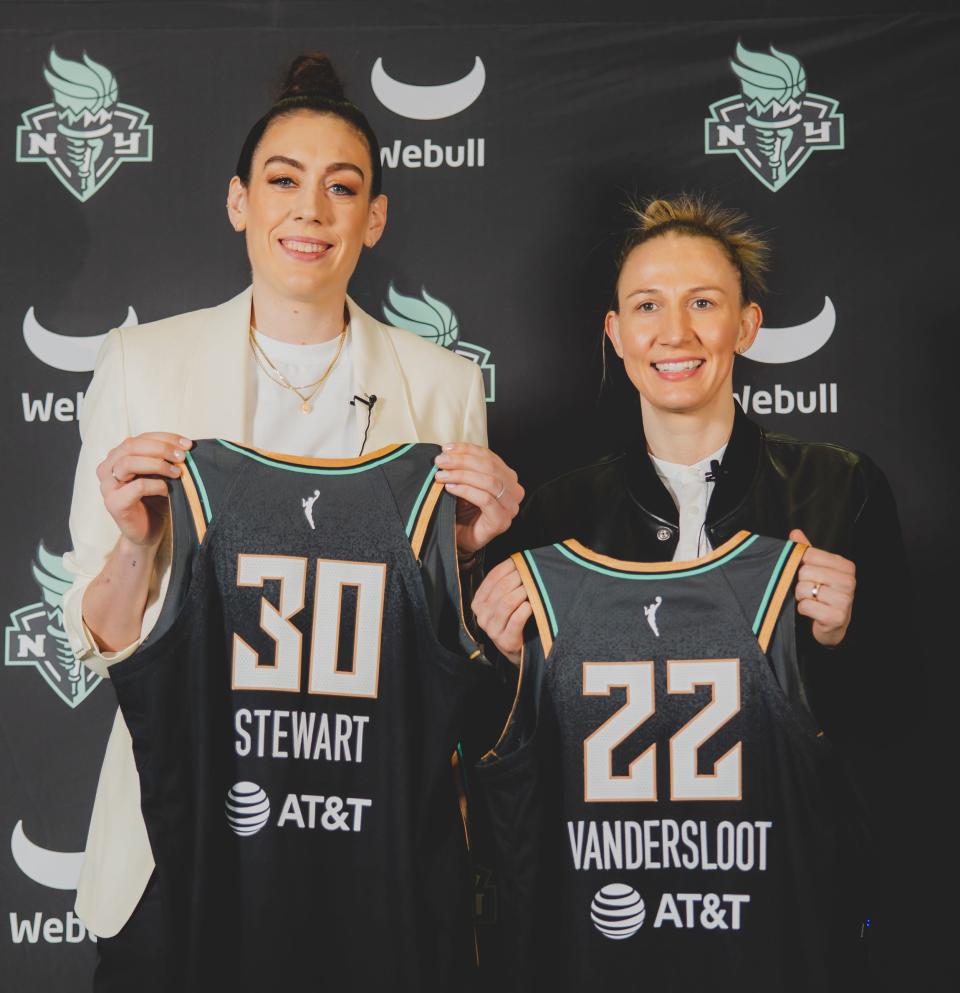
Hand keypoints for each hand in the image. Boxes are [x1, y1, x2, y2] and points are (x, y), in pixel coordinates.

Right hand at [96, 433, 192, 546]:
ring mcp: (107, 486)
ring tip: (177, 472)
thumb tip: (185, 446)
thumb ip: (164, 458)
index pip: (140, 438)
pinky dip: (156, 485)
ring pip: (129, 462)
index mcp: (117, 457)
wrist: (148, 533)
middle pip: (131, 446)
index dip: (165, 438)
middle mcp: (107, 468)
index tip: (187, 444)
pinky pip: (136, 486)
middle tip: (183, 456)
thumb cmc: (156, 501)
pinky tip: (167, 490)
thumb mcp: (160, 474)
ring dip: (158, 464)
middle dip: (161, 448)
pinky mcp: (113, 503)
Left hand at [434, 443, 523, 555]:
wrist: (462, 539)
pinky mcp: (502, 521)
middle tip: (440, 461)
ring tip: (441, 475)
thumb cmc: (463, 511)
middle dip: (462, 461)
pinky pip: (485, 499)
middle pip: (489, 467)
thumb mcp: (465, 483)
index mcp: (507, 477)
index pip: (489, 456)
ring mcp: (510, 507)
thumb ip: (464, 467)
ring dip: (461, 475)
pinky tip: (450, 488)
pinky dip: (465, 490)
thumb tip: (446, 451)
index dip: (467, 449)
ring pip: (488, 481)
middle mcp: (514, 491)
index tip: (446, 448)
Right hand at [472, 558, 530, 667]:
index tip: (525, 561)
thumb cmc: (513, 620)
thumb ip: (505, 583)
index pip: (493, 577)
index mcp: (478, 602)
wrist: (517, 650)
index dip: (510, 566)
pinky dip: (525, 610)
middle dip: (520, 578)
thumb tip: (519, 560)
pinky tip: (532, 606)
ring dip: (524, 592)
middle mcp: (481, 616)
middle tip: (535, 574)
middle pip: (501, 588)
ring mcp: (492, 630)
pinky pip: (516, 620)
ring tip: (536, 589)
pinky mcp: (506, 641)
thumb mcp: (503, 601)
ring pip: (508, 603)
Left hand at [789, 529, 855, 647]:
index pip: (809, 554)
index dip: (800, 565)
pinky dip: (803, 609)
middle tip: (810, 590)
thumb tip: (795, 533)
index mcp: (845, 566)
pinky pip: (805, 606)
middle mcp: (848, 581)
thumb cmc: (823, 593)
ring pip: (803, 589)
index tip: (807, 573)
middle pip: (804, 572)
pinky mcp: (837, 617)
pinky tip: (813, 611)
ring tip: (812, 600)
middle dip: (800, 583)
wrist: (832, 624)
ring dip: (801, 597)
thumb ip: (806, 551)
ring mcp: (845, 600)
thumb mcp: (816, 569)